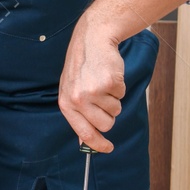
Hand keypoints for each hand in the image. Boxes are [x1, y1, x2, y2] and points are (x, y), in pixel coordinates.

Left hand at [59, 18, 124, 152]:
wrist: (92, 40)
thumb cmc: (83, 67)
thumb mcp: (72, 90)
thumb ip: (78, 115)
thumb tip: (85, 141)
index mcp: (67, 103)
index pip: (84, 132)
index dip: (98, 144)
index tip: (108, 148)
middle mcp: (78, 99)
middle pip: (106, 125)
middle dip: (109, 115)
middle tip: (103, 97)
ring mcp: (93, 91)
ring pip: (116, 110)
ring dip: (114, 98)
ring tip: (102, 82)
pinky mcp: (109, 82)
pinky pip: (122, 95)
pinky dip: (119, 86)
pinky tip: (109, 74)